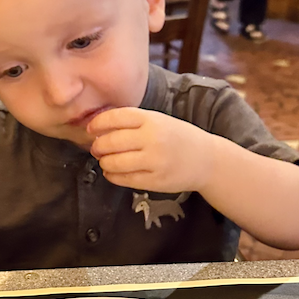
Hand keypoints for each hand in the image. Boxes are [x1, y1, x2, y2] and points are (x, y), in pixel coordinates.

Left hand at [88, 108, 212, 192]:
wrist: (207, 160)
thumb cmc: (179, 138)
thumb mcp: (160, 121)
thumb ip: (134, 122)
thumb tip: (100, 127)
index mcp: (153, 119)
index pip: (117, 117)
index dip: (99, 123)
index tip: (91, 128)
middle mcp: (153, 139)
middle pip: (112, 142)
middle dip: (98, 146)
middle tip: (96, 148)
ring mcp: (154, 161)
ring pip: (115, 163)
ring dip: (104, 162)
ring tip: (105, 161)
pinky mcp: (155, 181)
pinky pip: (124, 179)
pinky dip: (112, 176)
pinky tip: (112, 172)